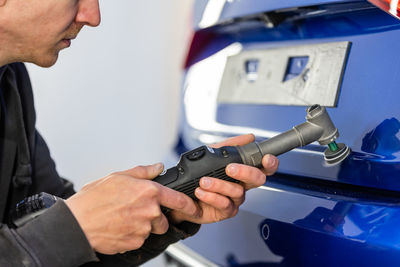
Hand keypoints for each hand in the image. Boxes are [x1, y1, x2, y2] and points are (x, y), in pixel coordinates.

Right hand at [65, 164, 198, 254]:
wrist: (77, 223)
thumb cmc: (94, 199)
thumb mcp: (119, 176)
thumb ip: (143, 172)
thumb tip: (158, 167)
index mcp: (148, 192)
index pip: (179, 200)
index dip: (189, 205)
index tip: (194, 208)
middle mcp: (149, 211)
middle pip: (163, 219)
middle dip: (155, 217)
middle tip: (136, 211)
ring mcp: (143, 229)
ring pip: (151, 230)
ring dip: (143, 226)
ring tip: (124, 218)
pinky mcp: (135, 243)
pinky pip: (140, 239)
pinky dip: (133, 235)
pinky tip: (119, 227)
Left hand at [169, 134, 278, 223]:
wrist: (180, 195)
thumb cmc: (198, 175)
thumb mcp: (210, 154)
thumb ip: (229, 145)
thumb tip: (249, 137)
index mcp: (242, 173)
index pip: (263, 168)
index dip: (269, 164)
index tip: (266, 158)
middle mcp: (241, 186)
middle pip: (257, 180)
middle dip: (246, 172)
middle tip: (230, 168)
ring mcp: (234, 200)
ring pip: (237, 192)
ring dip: (220, 185)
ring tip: (204, 181)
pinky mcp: (224, 212)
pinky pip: (224, 205)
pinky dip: (212, 197)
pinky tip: (201, 192)